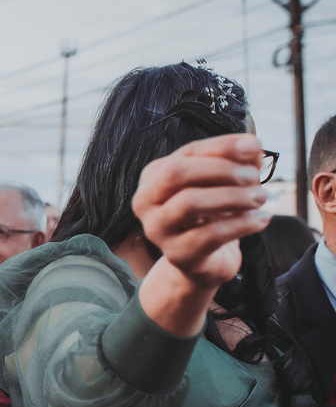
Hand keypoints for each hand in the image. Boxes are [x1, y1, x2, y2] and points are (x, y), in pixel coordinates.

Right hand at [132, 133, 268, 291]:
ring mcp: (157, 229)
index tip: (255, 146)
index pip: (188, 152)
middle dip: (220, 170)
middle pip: (176, 173)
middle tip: (255, 176)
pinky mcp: (176, 254)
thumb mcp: (223, 183)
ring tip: (261, 197)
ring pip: (189, 203)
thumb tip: (252, 147)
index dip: (222, 147)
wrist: (204, 259)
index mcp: (154, 175)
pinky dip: (241, 224)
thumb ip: (237, 162)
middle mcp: (146, 200)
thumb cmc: (212, 213)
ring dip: (232, 196)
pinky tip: (261, 219)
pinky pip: (209, 235)